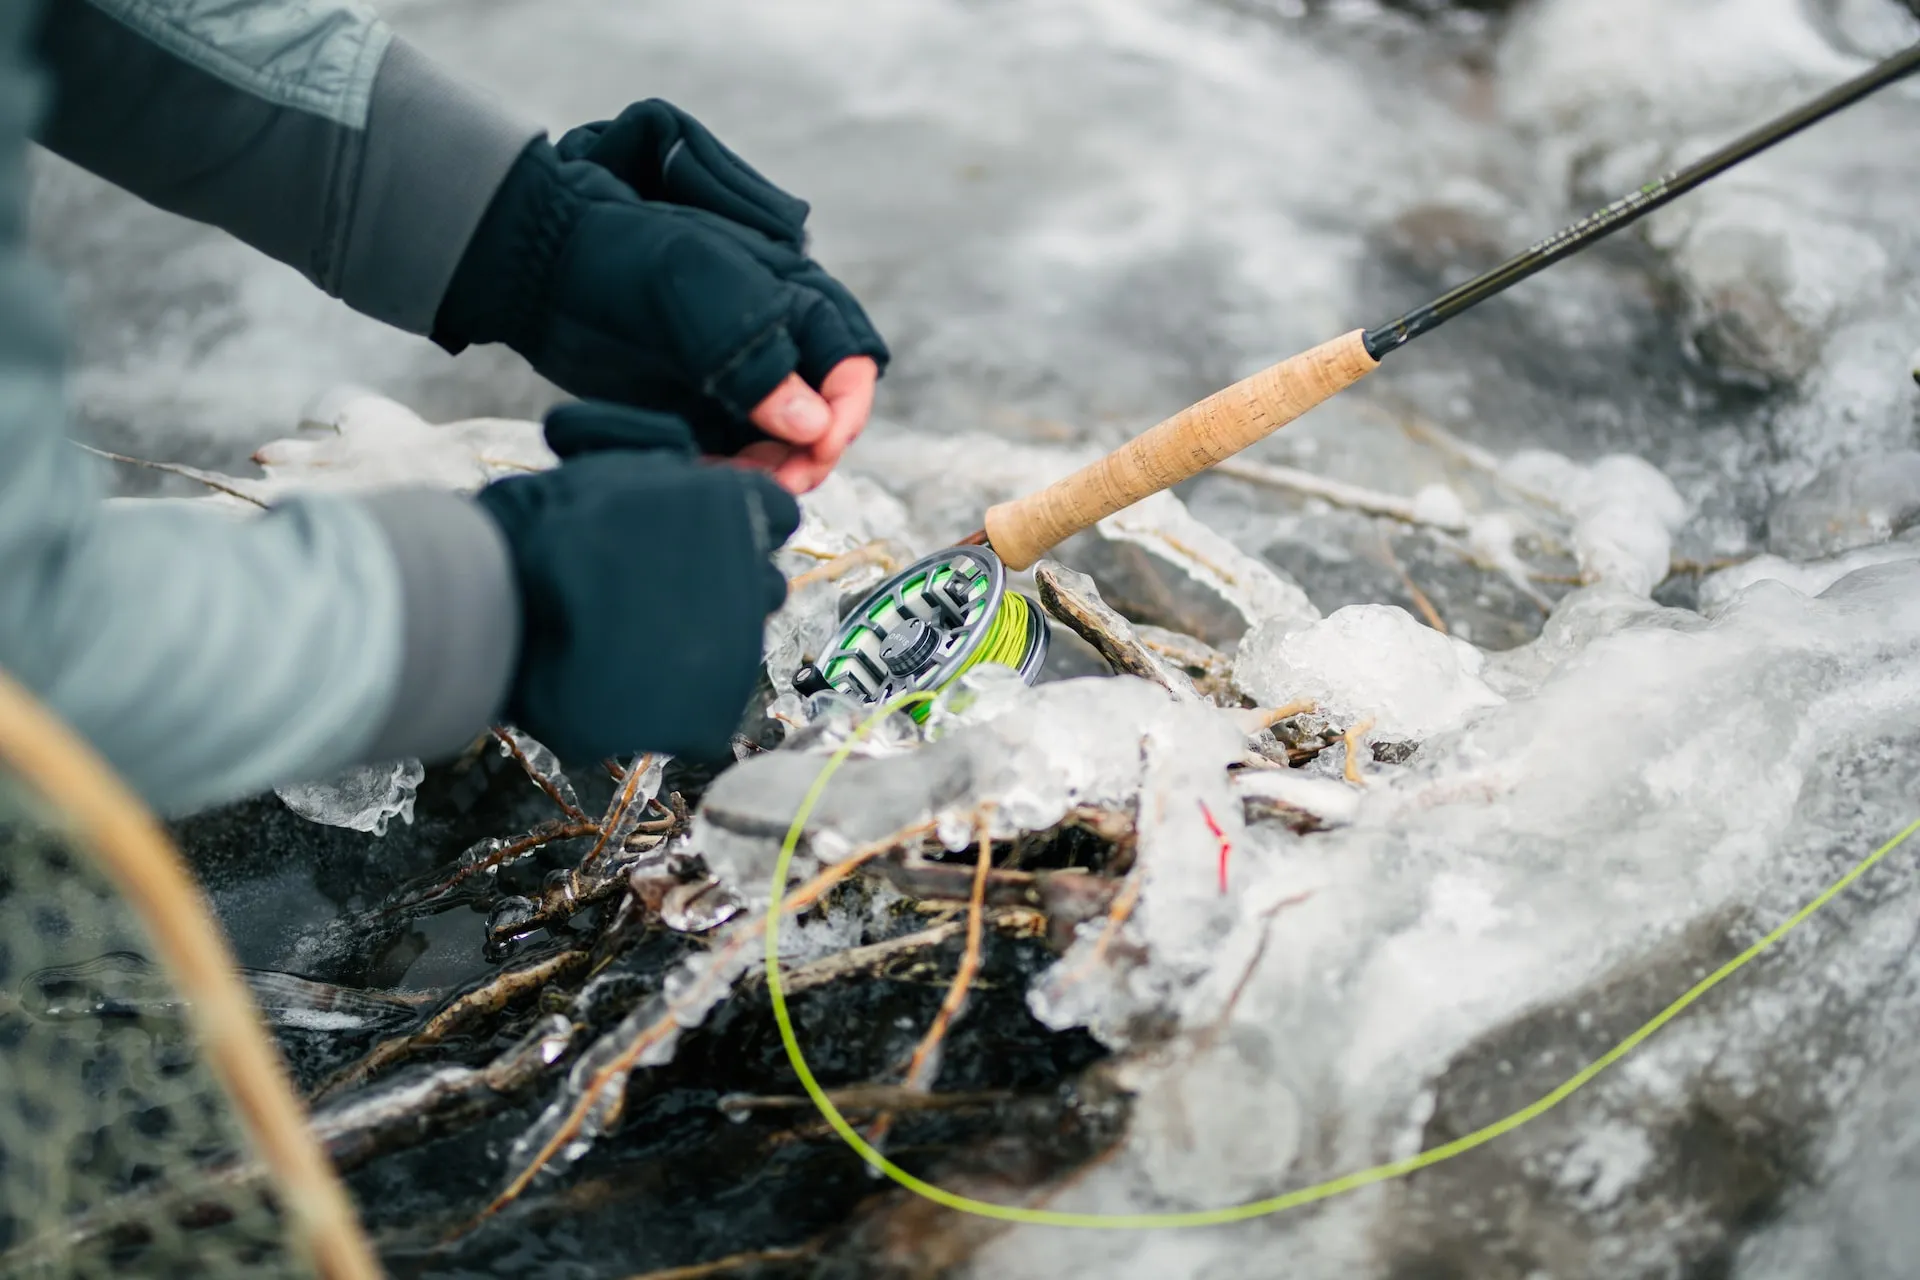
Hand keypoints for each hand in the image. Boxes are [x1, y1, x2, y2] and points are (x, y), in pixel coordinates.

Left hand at [435, 108, 887, 492]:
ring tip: (736, 485)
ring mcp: (736, 379)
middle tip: (783, 483)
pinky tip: (701, 480)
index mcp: (790, 294)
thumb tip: (811, 426)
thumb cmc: (618, 255)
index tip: (821, 448)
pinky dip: (727, 474)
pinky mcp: (699, 410)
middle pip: (823, 411)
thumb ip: (753, 357)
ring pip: (782, 441)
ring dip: (771, 470)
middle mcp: (774, 340)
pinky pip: (733, 454)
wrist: (537, 266)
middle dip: (812, 452)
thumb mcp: (692, 290)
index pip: (850, 361)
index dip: (847, 409)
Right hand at [474, 402, 798, 763]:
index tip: (696, 536)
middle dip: (726, 582)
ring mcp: (736, 641)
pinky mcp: (715, 703)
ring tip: (639, 637)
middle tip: (656, 591)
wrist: (495, 612)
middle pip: (764, 578)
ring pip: (745, 636)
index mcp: (728, 503)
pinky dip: (682, 694)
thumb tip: (689, 459)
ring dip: (706, 635)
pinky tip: (634, 679)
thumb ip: (654, 449)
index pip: (776, 512)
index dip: (738, 524)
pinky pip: (715, 697)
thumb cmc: (537, 527)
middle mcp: (746, 568)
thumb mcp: (596, 459)